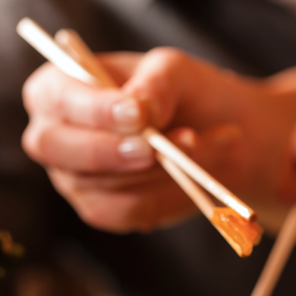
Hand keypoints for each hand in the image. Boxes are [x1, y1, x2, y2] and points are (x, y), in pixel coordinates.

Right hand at [22, 49, 295, 232]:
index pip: (51, 100)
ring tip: (213, 149)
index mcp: (65, 88)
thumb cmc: (207, 96)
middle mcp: (62, 136)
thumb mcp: (186, 76)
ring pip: (98, 193)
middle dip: (116, 155)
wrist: (244, 140)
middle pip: (58, 154)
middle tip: (164, 148)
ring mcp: (83, 180)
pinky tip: (200, 183)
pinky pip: (129, 219)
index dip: (88, 112)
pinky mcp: (114, 213)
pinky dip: (168, 203)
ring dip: (159, 178)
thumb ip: (158, 85)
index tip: (138, 115)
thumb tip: (132, 111)